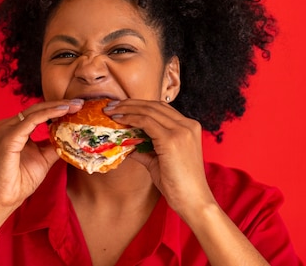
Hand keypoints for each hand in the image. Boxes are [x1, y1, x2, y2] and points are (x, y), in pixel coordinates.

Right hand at [0, 99, 82, 213]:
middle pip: (38, 108)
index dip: (58, 107)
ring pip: (35, 111)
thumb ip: (55, 145)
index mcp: (15, 129)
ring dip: (57, 107)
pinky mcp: (8, 138)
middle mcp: (8, 126)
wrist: (5, 199)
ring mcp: (6, 130)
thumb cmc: (20, 180)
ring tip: (74, 106)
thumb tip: (73, 136)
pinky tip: (63, 112)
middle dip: (61, 104)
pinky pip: (31, 121)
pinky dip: (48, 114)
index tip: (78, 106)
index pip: (39, 112)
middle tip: (80, 102)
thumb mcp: (44, 158)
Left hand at [103, 99, 214, 217]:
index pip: (161, 108)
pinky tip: (119, 120)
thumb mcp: (160, 161)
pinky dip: (131, 118)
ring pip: (149, 110)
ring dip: (127, 108)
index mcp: (189, 127)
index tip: (122, 107)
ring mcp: (181, 131)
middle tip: (111, 105)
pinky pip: (146, 122)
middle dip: (130, 103)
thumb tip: (126, 144)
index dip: (140, 105)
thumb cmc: (179, 184)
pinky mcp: (172, 140)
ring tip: (111, 111)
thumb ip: (145, 149)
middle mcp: (187, 125)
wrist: (194, 201)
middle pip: (155, 105)